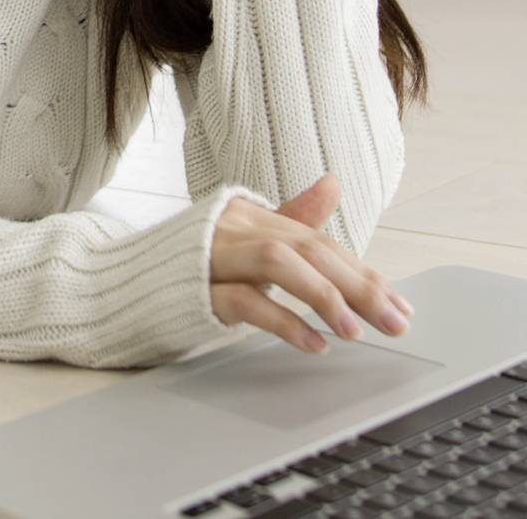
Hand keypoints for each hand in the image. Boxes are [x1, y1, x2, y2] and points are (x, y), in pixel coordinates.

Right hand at [209, 172, 411, 351]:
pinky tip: (313, 342)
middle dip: (359, 286)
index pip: (320, 242)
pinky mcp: (197, 288)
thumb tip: (333, 184)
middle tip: (397, 320)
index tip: (400, 304)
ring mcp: (217, 257)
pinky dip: (282, 320)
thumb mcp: (248, 238)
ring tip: (357, 330)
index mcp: (256, 218)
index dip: (363, 272)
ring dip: (324, 297)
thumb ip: (292, 217)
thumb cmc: (192, 261)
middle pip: (309, 249)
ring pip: (279, 265)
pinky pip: (244, 301)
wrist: (126, 279)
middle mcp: (240, 230)